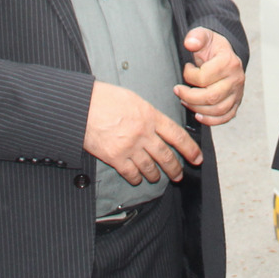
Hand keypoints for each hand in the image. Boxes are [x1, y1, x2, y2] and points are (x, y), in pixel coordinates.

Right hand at [84, 81, 202, 184]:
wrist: (81, 106)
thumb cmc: (104, 98)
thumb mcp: (133, 99)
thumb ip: (148, 113)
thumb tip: (157, 124)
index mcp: (150, 116)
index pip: (177, 135)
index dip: (190, 149)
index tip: (197, 157)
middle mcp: (143, 133)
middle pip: (166, 155)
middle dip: (175, 168)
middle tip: (179, 174)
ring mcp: (130, 147)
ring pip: (150, 167)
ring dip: (156, 175)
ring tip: (158, 178)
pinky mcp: (115, 157)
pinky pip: (131, 173)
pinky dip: (136, 178)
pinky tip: (137, 179)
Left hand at [174, 26, 244, 126]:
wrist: (224, 53)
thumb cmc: (212, 46)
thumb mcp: (203, 35)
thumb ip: (196, 36)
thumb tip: (190, 43)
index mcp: (228, 61)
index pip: (204, 77)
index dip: (189, 75)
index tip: (186, 69)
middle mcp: (236, 78)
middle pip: (211, 97)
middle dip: (189, 97)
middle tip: (178, 91)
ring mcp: (238, 92)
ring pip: (217, 109)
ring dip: (197, 108)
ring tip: (185, 101)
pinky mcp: (236, 102)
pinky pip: (226, 117)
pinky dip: (212, 120)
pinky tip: (198, 115)